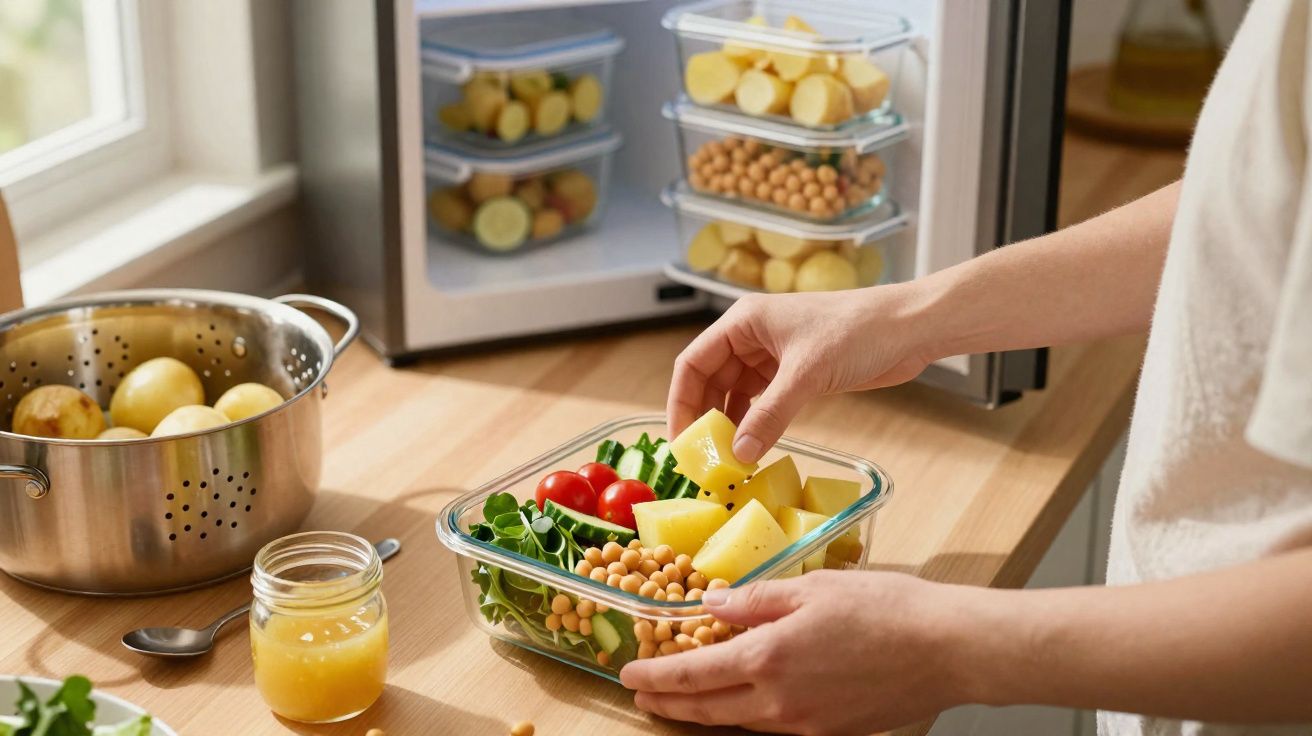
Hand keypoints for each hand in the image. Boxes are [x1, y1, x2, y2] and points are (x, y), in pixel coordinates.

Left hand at [619, 571, 976, 734]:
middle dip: (667, 705)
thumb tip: (713, 603)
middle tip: (641, 698)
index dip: (655, 676)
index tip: (628, 673)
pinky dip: (746, 716)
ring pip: (739, 723)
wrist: (947, 649)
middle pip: (706, 709)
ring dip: (704, 713)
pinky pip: (773, 728)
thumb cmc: (886, 608)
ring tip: (682, 701)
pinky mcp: (831, 733)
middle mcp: (780, 700)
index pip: (693, 675)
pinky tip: (743, 703)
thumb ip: (757, 599)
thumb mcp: (813, 588)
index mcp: (769, 656)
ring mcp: (806, 724)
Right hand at [668, 286, 933, 462]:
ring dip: (730, 426)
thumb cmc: (859, 331)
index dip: (682, 401)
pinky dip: (755, 425)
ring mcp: (774, 356)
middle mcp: (752, 337)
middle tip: (702, 459)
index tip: (681, 439)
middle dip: (704, 418)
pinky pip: (762, 404)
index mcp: (744, 322)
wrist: (910, 329)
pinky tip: (753, 449)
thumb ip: (770, 415)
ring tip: (726, 461)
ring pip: (735, 395)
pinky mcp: (796, 374)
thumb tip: (739, 454)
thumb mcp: (807, 374)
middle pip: (711, 381)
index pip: (693, 362)